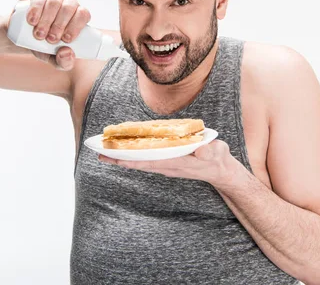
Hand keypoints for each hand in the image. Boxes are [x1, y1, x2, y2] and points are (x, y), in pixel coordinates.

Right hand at [8, 0, 90, 69]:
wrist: (19, 36)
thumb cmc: (42, 46)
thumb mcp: (53, 58)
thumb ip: (64, 62)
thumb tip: (67, 53)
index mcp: (77, 17)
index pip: (83, 15)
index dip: (76, 26)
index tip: (66, 40)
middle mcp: (68, 4)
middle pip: (70, 7)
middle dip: (60, 25)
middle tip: (50, 39)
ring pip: (55, 2)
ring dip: (47, 19)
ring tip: (39, 34)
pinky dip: (36, 9)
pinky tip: (32, 21)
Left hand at [98, 140, 241, 186]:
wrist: (220, 170)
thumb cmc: (217, 159)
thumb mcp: (216, 152)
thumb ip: (209, 151)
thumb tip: (200, 150)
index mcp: (176, 162)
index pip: (149, 161)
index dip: (132, 159)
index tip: (116, 158)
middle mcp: (167, 165)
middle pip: (139, 163)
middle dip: (119, 159)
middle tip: (99, 155)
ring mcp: (165, 164)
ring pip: (140, 162)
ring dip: (122, 158)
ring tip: (105, 154)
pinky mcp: (167, 162)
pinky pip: (145, 160)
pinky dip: (133, 156)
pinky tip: (124, 152)